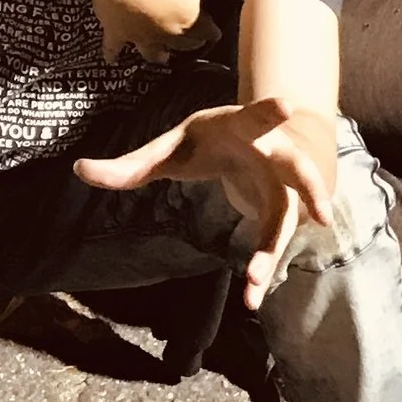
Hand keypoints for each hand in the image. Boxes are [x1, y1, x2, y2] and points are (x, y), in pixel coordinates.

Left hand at [76, 94, 337, 309]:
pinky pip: (276, 241)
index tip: (287, 103)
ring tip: (255, 285)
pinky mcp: (282, 211)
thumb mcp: (168, 148)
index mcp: (241, 128)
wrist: (251, 144)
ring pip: (287, 217)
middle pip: (295, 168)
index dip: (270, 111)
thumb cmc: (209, 140)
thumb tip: (80, 170)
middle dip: (309, 187)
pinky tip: (252, 297)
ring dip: (273, 251)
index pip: (256, 116)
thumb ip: (128, 164)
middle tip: (321, 211)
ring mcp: (281, 184)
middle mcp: (271, 153)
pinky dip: (265, 267)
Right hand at [83, 0, 245, 62]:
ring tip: (162, 57)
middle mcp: (168, 36)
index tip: (215, 28)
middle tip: (192, 39)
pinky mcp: (117, 33)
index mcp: (191, 23)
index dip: (213, 29)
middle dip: (190, 43)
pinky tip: (110, 59)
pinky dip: (113, 53)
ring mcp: (141, 37)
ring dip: (159, 55)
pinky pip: (114, 48)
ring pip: (153, 53)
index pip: (209, 33)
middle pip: (184, 45)